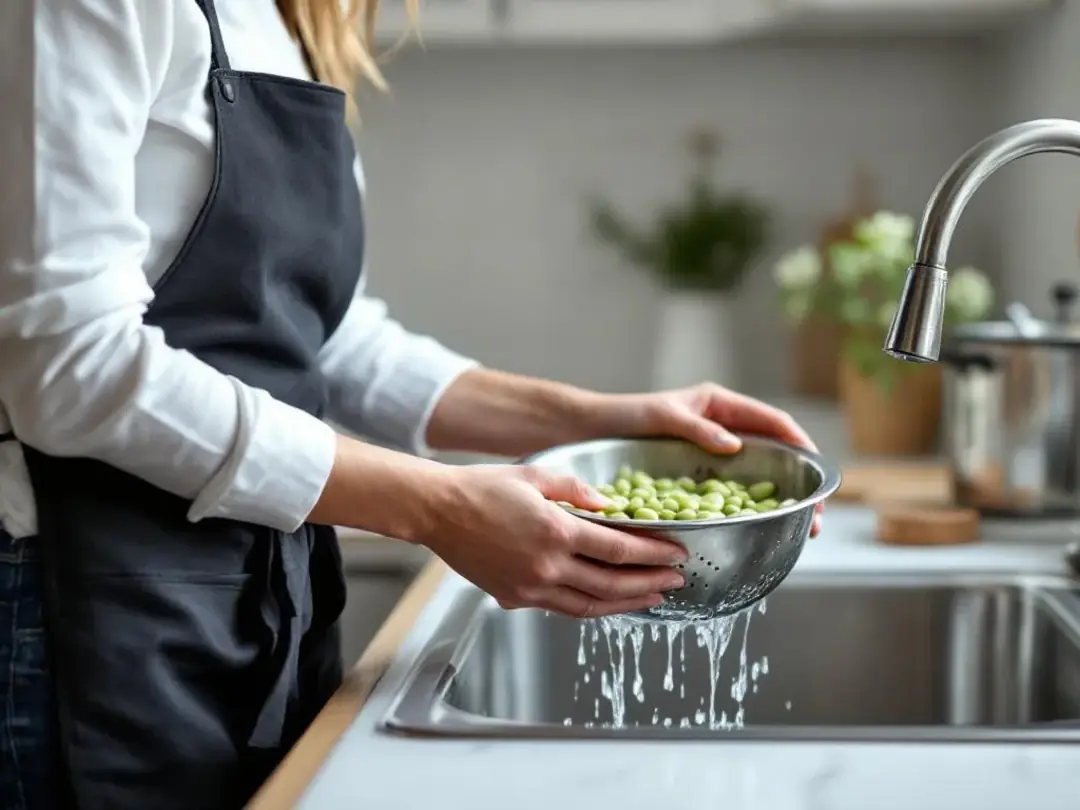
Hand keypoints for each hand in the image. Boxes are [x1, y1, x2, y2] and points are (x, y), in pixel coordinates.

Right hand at [421, 465, 688, 617]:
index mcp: (556, 530)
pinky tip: (609, 602)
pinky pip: (563, 609)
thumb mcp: (535, 474)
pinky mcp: (515, 598)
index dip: (653, 553)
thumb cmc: (483, 487)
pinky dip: (592, 607)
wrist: (437, 510)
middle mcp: (546, 565)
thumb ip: (577, 490)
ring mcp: (530, 587)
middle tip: (677, 580)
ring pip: (591, 604)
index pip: (619, 549)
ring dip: (627, 603)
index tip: (677, 552)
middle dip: (650, 581)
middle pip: (612, 582)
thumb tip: (609, 506)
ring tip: (653, 597)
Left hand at [595, 383, 824, 535]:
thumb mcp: (662, 417)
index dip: (801, 448)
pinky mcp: (697, 477)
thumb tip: (734, 445)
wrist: (586, 432)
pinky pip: (730, 493)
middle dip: (799, 484)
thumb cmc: (622, 417)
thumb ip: (697, 428)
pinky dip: (748, 510)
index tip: (817, 474)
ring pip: (758, 478)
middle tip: (813, 517)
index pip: (774, 424)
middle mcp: (722, 430)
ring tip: (797, 530)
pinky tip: (757, 531)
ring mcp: (711, 455)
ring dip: (780, 502)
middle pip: (775, 455)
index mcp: (720, 407)